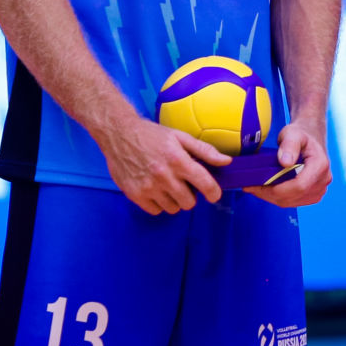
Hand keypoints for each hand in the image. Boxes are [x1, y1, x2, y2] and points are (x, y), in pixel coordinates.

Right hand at [96, 113, 227, 213]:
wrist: (119, 135)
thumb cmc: (152, 135)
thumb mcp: (180, 136)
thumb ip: (204, 150)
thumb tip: (226, 161)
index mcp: (178, 160)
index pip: (204, 183)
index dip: (213, 192)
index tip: (214, 195)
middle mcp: (164, 176)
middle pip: (189, 202)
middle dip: (191, 195)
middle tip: (184, 183)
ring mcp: (148, 188)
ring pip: (173, 208)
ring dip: (174, 199)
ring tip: (168, 185)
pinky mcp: (135, 195)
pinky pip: (156, 211)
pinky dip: (159, 203)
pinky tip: (156, 190)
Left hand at [246, 117, 332, 208]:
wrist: (311, 137)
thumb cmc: (301, 134)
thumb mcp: (293, 133)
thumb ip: (289, 145)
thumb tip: (285, 162)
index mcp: (320, 165)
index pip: (299, 186)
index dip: (277, 189)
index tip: (258, 184)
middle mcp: (323, 180)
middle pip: (293, 197)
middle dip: (269, 194)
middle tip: (249, 186)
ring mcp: (320, 189)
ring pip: (291, 202)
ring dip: (271, 197)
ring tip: (256, 186)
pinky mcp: (313, 195)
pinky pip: (293, 202)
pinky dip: (278, 197)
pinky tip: (267, 188)